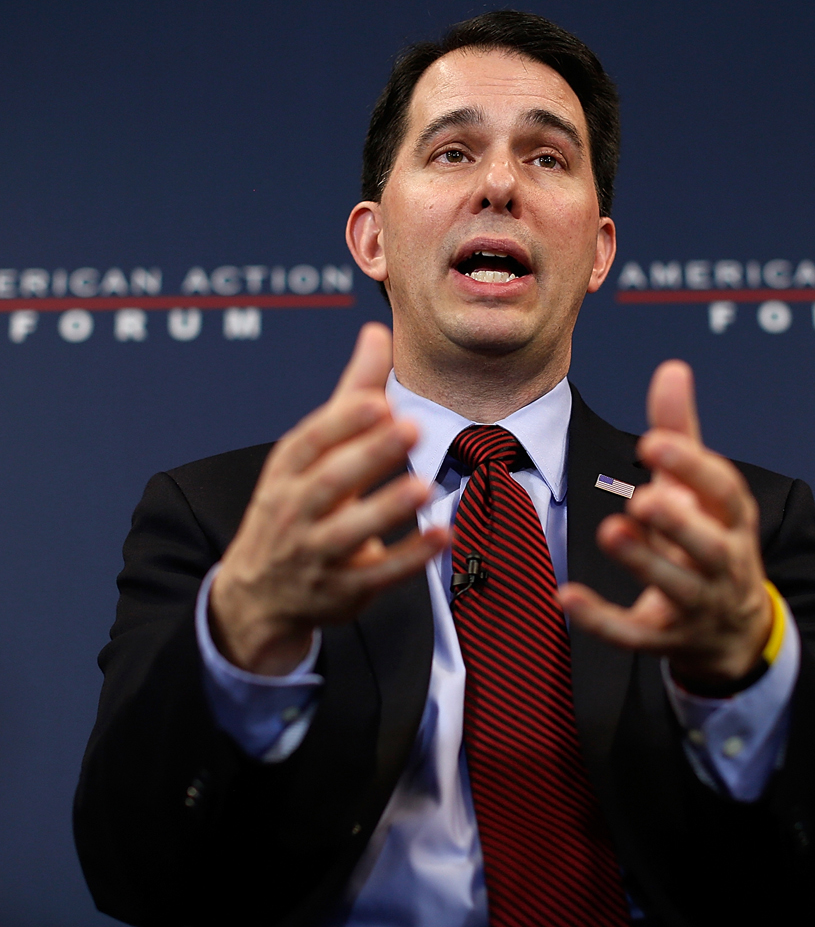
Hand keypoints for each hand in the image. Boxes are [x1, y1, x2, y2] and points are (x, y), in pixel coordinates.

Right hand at [208, 323, 448, 674]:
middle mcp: (296, 510)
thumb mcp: (313, 451)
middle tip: (412, 427)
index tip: (378, 400)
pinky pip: (379, 574)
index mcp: (288, 471)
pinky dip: (410, 557)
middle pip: (330, 481)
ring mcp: (317, 553)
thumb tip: (377, 331)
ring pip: (350, 530)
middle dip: (369, 455)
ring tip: (424, 485)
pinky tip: (443, 536)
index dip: (342, 422)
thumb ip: (353, 394)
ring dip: (386, 508)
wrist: (258, 595)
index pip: (310, 441)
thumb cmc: (297, 503)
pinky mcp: (342, 589)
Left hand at [556, 360, 774, 685]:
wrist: (733, 626)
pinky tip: (566, 597)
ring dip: (643, 562)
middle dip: (678, 524)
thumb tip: (672, 367)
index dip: (692, 467)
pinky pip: (633, 633)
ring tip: (611, 531)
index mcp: (732, 520)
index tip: (653, 441)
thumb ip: (681, 432)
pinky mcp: (665, 638)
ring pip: (675, 586)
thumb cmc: (710, 536)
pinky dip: (601, 619)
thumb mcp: (700, 489)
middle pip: (707, 545)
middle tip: (642, 499)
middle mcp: (723, 563)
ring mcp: (698, 604)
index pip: (723, 491)